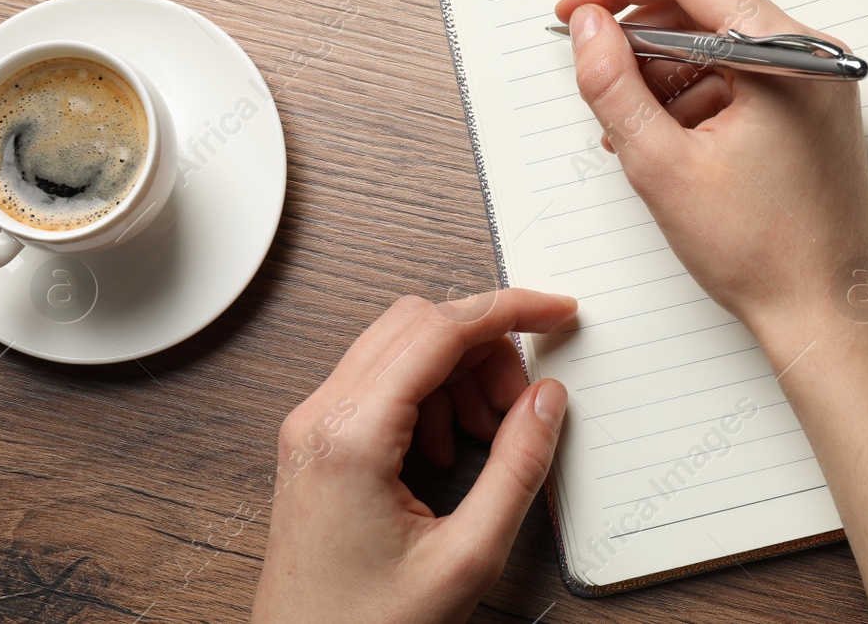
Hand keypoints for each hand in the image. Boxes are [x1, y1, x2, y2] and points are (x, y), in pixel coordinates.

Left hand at [252, 288, 577, 623]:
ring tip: (488, 433)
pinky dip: (430, 395)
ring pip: (400, 348)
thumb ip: (516, 469)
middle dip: (485, 348)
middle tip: (523, 401)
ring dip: (459, 373)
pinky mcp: (316, 444)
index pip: (439, 329)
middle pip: (418, 324)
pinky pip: (381, 383)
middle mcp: (320, 418)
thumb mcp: (467, 557)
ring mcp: (311, 428)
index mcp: (351, 437)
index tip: (556, 312)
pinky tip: (450, 448)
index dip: (508, 310)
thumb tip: (546, 402)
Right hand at [554, 0, 867, 344]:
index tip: (575, 12)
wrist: (821, 314)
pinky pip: (740, 78)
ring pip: (717, 45)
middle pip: (703, 7)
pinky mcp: (812, 109)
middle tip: (595, 76)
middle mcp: (810, 55)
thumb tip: (588, 28)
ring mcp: (816, 82)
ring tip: (628, 130)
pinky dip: (694, 97)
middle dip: (637, 39)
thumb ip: (613, 86)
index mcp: (785, 54)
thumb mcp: (661, 165)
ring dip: (662, 74)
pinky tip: (665, 142)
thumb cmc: (764, 254)